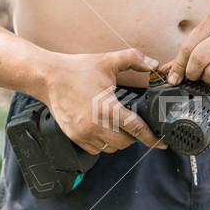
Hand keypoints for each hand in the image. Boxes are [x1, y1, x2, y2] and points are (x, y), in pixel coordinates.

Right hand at [39, 49, 167, 154]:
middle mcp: (95, 125)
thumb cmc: (77, 69)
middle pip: (126, 143)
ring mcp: (84, 133)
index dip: (152, 138)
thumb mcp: (108, 60)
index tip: (162, 145)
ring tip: (116, 125)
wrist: (47, 77)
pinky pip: (96, 150)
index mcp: (107, 108)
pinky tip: (103, 129)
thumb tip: (154, 64)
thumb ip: (134, 59)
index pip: (136, 129)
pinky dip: (104, 144)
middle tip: (130, 122)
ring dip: (118, 141)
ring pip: (111, 148)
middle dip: (132, 135)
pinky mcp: (74, 137)